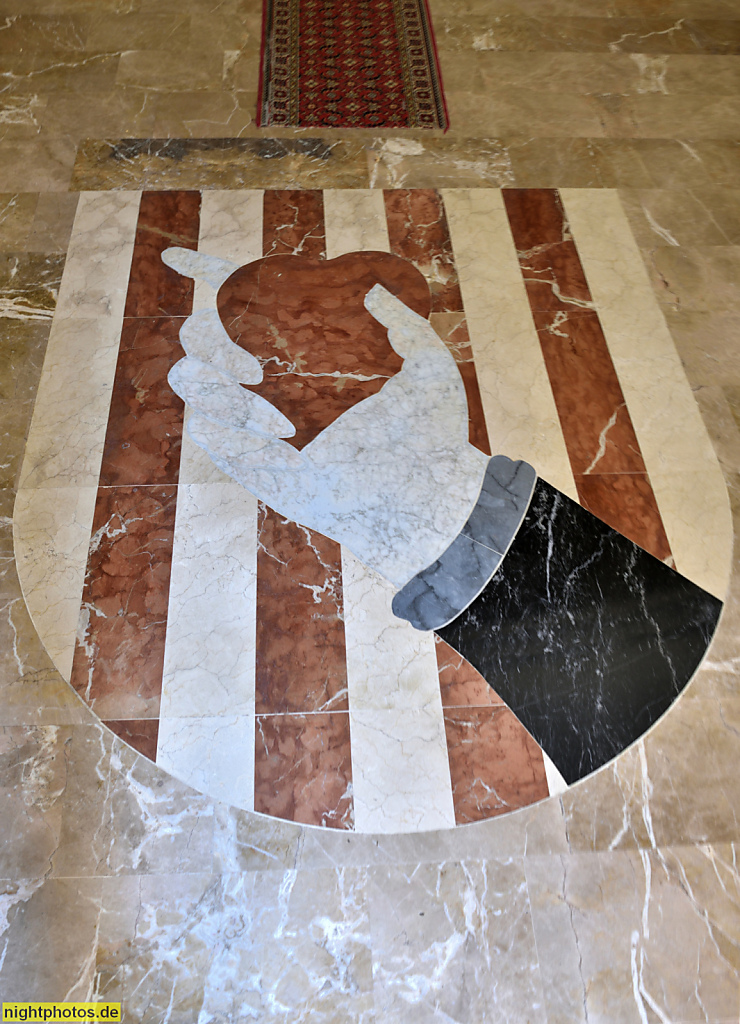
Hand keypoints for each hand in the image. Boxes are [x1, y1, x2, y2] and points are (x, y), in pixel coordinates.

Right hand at [164, 248, 488, 589]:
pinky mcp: (243, 461)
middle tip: (257, 368)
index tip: (176, 258)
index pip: (240, 303)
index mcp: (303, 351)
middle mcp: (268, 379)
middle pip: (198, 335)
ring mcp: (250, 420)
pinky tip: (281, 439)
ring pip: (189, 377)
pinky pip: (203, 427)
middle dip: (210, 339)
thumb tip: (372, 289)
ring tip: (276, 414)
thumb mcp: (430, 367)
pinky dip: (229, 423)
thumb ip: (407, 323)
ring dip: (220, 387)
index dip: (204, 274)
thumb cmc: (429, 437)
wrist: (418, 499)